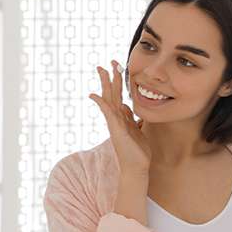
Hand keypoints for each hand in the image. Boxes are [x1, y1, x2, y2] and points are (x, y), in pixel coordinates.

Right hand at [89, 60, 150, 176]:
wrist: (137, 168)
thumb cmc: (138, 152)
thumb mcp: (139, 130)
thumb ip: (133, 118)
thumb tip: (129, 108)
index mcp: (122, 117)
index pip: (118, 96)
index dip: (117, 82)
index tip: (117, 69)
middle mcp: (116, 118)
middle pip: (111, 94)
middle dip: (109, 77)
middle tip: (105, 63)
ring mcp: (114, 123)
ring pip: (109, 99)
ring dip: (105, 84)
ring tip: (102, 69)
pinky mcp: (115, 129)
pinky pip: (107, 113)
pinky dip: (100, 103)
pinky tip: (93, 95)